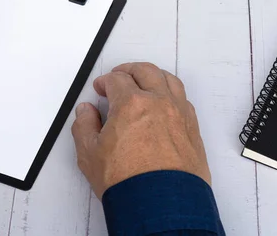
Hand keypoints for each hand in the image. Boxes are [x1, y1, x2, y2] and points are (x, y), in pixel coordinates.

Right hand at [72, 62, 210, 198]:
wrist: (159, 206)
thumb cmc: (128, 182)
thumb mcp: (89, 154)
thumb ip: (84, 126)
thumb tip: (86, 112)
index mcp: (131, 104)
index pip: (116, 79)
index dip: (105, 81)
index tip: (101, 89)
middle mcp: (158, 103)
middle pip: (146, 71)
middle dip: (129, 70)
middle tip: (120, 76)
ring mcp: (179, 115)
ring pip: (169, 80)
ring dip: (154, 77)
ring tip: (144, 83)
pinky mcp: (191, 130)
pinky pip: (184, 100)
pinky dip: (171, 94)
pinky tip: (164, 103)